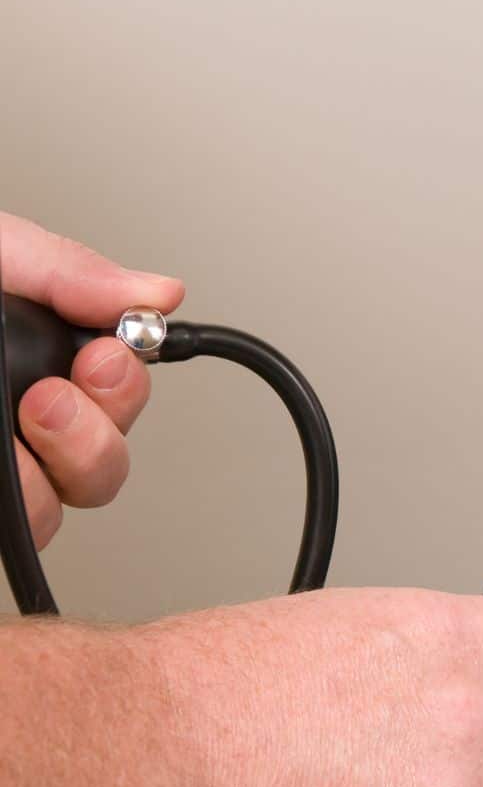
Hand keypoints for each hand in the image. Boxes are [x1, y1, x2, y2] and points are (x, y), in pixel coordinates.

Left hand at [1, 213, 183, 547]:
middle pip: (103, 472)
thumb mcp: (1, 256)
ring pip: (57, 511)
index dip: (124, 390)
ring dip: (53, 470)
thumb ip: (75, 272)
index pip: (118, 401)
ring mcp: (3, 468)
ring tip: (18, 423)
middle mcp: (26, 425)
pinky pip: (18, 530)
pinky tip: (2, 456)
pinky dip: (15, 505)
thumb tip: (163, 293)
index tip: (100, 359)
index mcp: (44, 366)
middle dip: (94, 437)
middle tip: (49, 398)